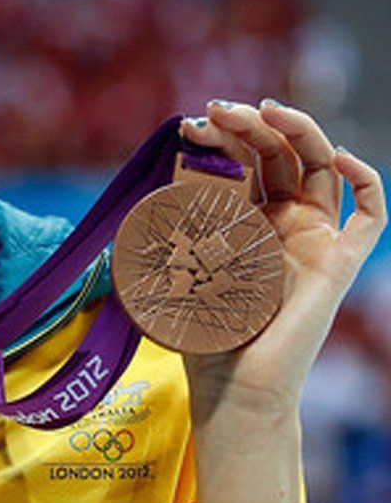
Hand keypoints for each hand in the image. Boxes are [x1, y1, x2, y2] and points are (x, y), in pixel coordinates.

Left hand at [177, 98, 385, 502]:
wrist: (233, 393)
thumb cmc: (202, 343)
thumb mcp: (174, 277)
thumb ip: (164, 240)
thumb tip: (135, 205)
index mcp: (247, 226)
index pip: (244, 163)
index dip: (223, 138)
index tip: (189, 125)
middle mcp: (286, 226)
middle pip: (281, 154)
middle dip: (252, 125)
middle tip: (220, 109)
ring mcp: (316, 241)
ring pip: (321, 166)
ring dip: (299, 130)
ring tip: (265, 111)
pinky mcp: (339, 264)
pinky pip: (370, 215)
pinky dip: (365, 177)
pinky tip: (339, 153)